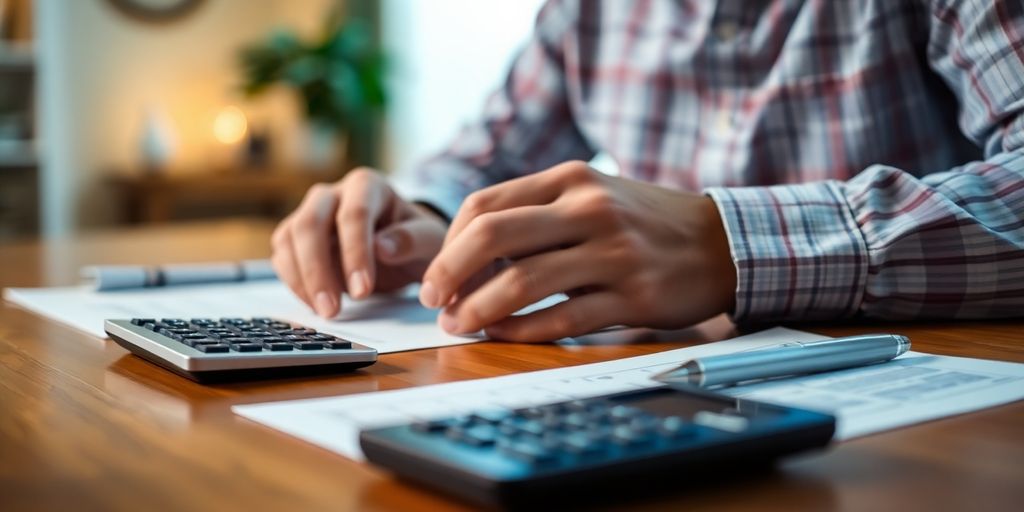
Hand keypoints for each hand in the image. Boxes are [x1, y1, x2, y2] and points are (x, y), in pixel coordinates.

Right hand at [271, 168, 447, 317]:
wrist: (403, 245)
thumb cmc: (416, 239)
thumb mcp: (429, 240)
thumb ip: (411, 240)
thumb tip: (381, 248)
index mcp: (367, 185)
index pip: (354, 213)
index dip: (356, 253)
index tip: (363, 290)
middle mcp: (333, 194)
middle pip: (311, 223)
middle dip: (318, 270)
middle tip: (333, 310)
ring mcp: (310, 213)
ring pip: (289, 239)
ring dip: (302, 280)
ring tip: (327, 312)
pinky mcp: (295, 238)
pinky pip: (283, 257)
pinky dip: (294, 283)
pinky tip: (315, 305)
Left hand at [419, 161, 736, 341]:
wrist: (721, 243)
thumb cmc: (643, 223)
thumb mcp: (592, 196)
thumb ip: (536, 214)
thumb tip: (466, 253)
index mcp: (571, 179)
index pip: (485, 205)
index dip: (448, 243)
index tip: (436, 273)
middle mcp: (589, 209)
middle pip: (493, 236)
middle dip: (448, 273)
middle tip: (431, 301)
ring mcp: (612, 252)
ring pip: (522, 281)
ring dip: (477, 308)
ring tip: (457, 324)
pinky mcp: (632, 296)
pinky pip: (562, 318)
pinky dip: (522, 330)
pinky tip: (502, 334)